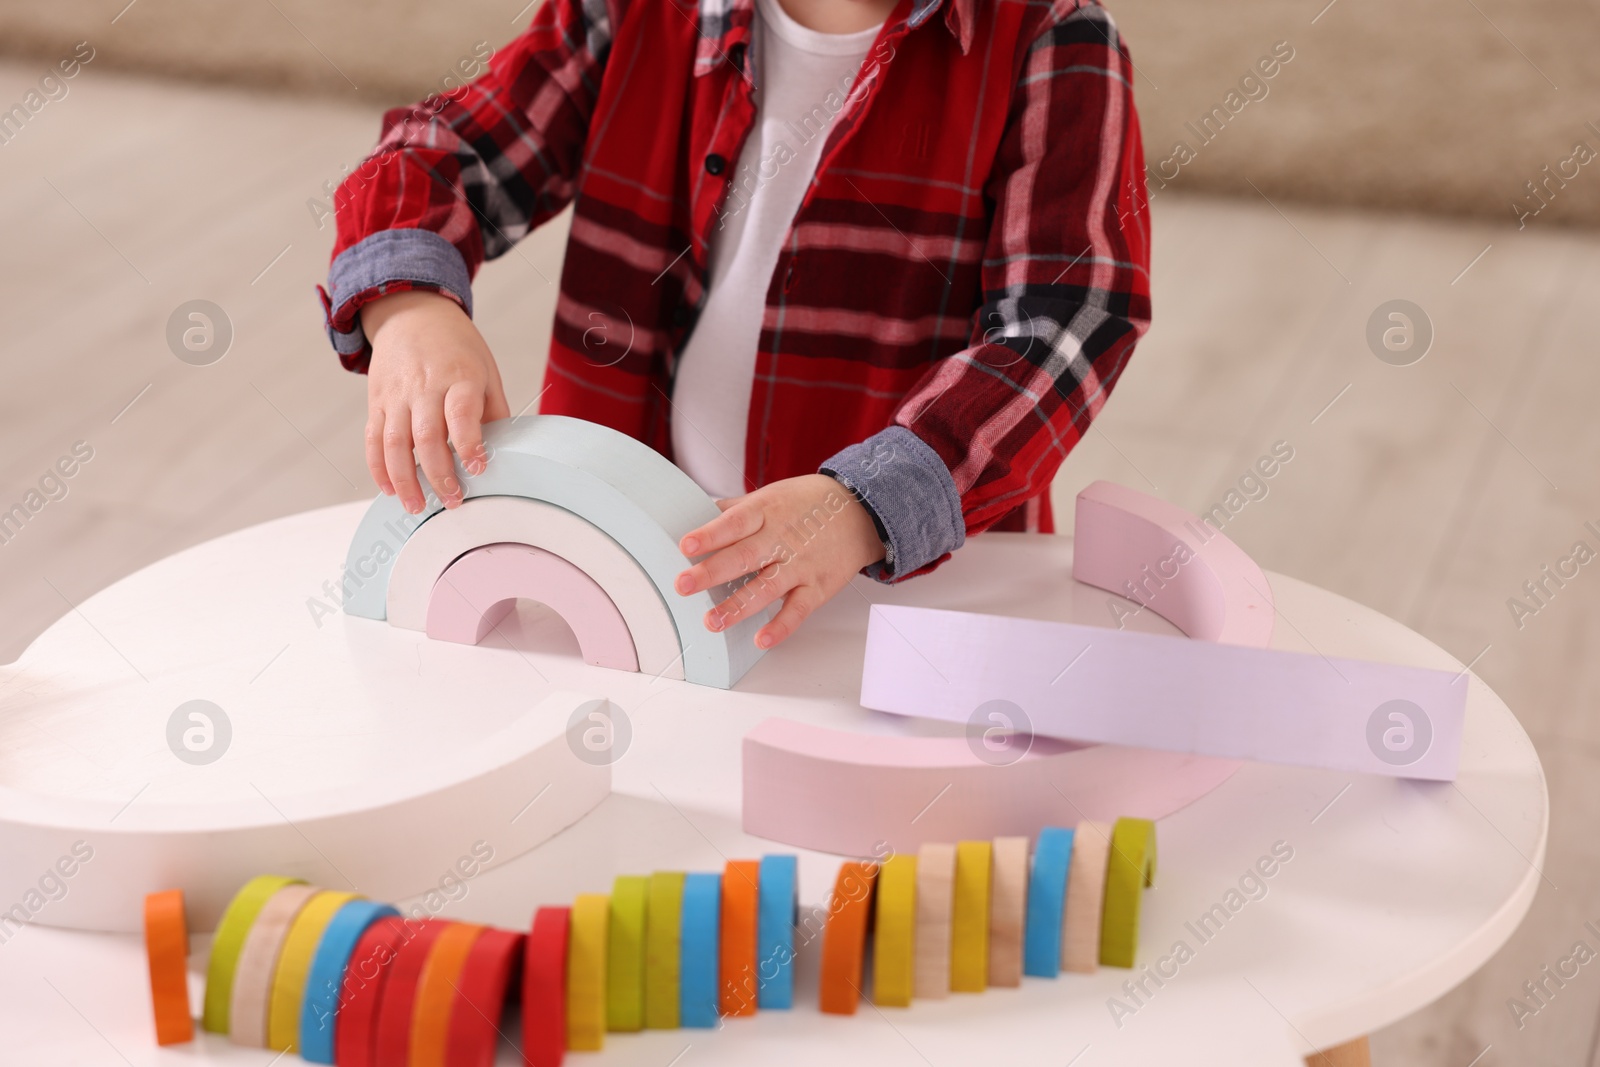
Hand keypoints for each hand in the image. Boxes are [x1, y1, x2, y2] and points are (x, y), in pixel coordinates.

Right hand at [363, 289, 509, 513]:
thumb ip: (493, 411)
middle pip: (426, 435)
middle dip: (439, 473)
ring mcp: (396, 395)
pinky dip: (378, 468)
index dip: (469, 442)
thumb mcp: (486, 370)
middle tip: (452, 500)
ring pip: (394, 443)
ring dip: (405, 480)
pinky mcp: (376, 402)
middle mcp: (424, 386)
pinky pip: (372, 439)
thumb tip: (504, 452)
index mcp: (459, 376)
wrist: (412, 313)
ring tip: (418, 506)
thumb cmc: (455, 347)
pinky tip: (390, 489)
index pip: (461, 412)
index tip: (478, 468)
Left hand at [674, 474, 885, 648]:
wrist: (862, 512)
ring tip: (712, 621)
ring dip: (738, 606)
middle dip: (711, 572)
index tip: (686, 547)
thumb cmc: (808, 503)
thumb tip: (698, 513)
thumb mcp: (771, 495)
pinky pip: (797, 610)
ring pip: (766, 588)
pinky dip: (781, 626)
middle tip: (682, 585)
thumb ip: (736, 508)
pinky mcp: (817, 588)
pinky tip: (761, 640)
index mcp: (767, 511)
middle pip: (744, 557)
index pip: (735, 523)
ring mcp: (800, 565)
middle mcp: (782, 539)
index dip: (711, 535)